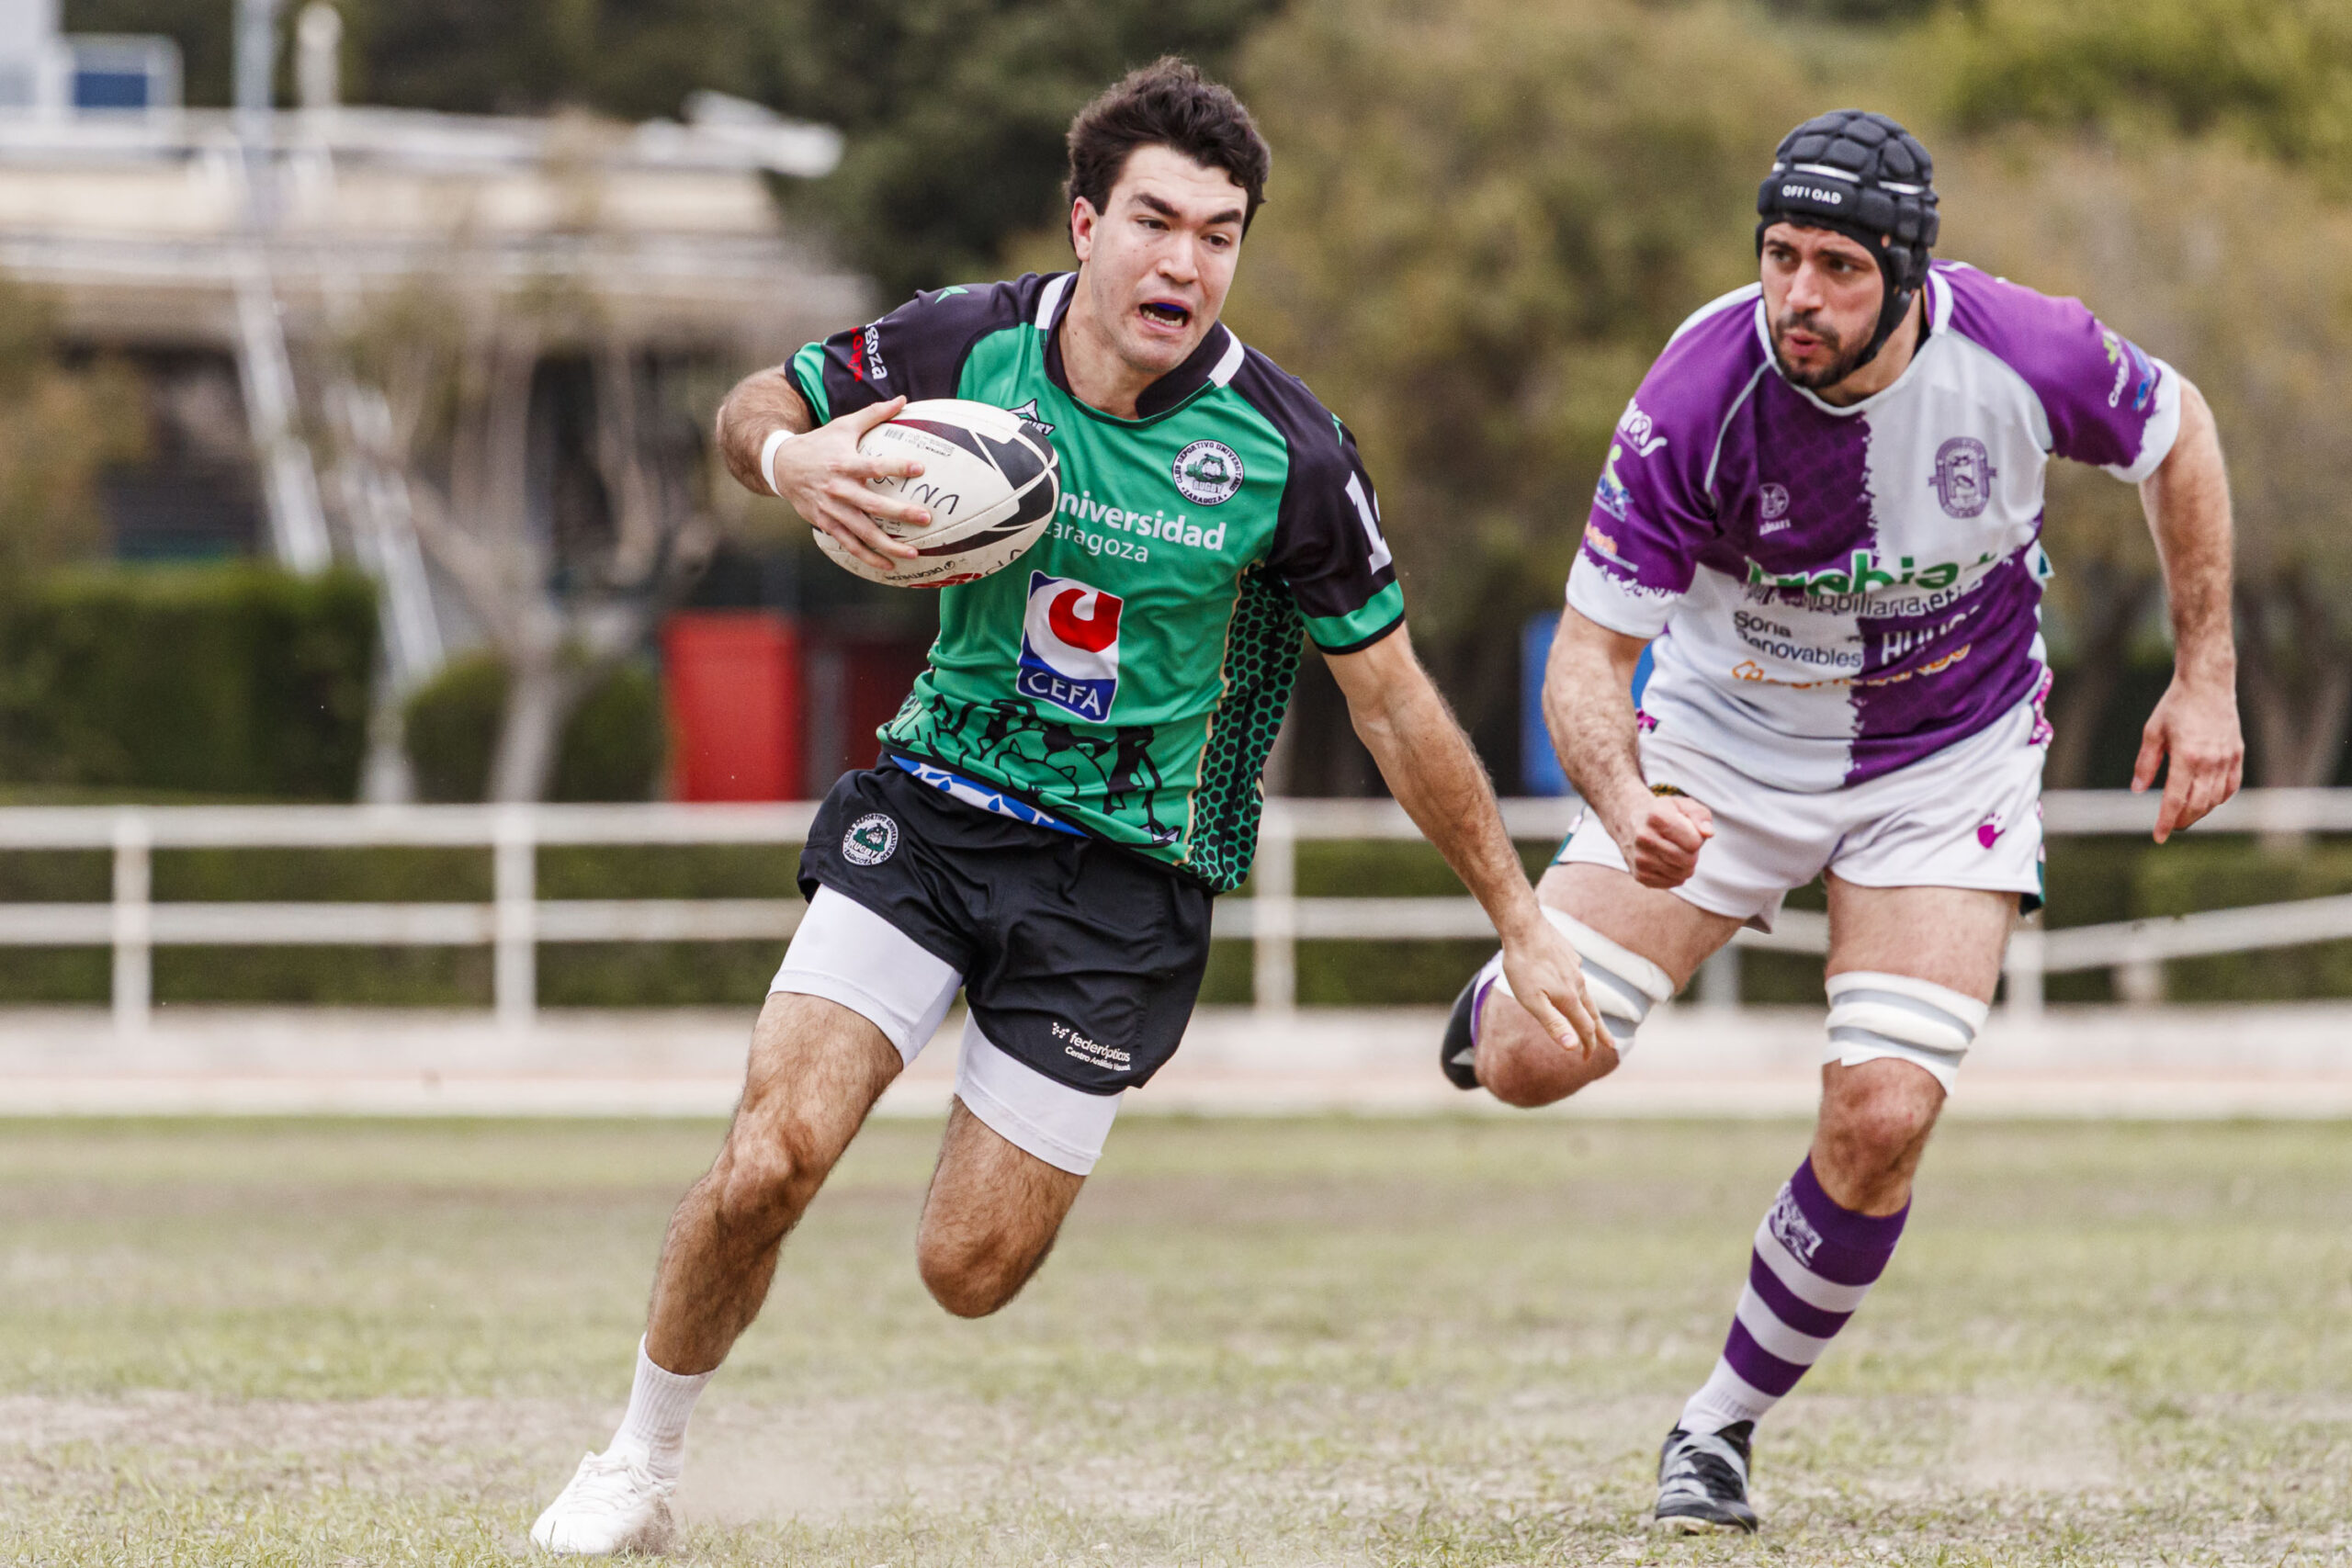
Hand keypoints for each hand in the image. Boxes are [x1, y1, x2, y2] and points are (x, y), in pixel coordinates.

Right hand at [768, 396, 930, 571]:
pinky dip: (868, 556)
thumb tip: (902, 399)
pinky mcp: (825, 523)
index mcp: (844, 463)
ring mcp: (831, 509)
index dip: (896, 467)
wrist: (781, 466)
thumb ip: (874, 414)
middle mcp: (837, 489)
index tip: (920, 468)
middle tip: (925, 518)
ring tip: (914, 552)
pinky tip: (889, 564)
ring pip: (862, 531)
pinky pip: (849, 544)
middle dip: (899, 513)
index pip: (873, 466)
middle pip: (872, 505)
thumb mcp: (843, 425)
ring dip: (887, 544)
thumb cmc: (819, 443)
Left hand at [1498, 912, 1601, 1057]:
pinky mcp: (1568, 955)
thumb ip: (1553, 1023)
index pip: (1585, 1028)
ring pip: (1585, 993)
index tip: (1586, 1059)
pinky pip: (1575, 976)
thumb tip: (1573, 1046)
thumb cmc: (1522, 965)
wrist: (1523, 927)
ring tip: (1590, 1017)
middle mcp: (1577, 983)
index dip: (1588, 1046)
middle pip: (1592, 1012)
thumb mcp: (1532, 1000)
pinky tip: (1570, 984)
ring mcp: (1574, 968)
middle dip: (1600, 1032)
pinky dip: (1577, 987)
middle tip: (1610, 1045)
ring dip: (1589, 1009)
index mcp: (1569, 998)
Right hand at [1608, 788, 1713, 887]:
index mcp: (1657, 817)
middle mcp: (1644, 838)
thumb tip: (1708, 833)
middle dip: (1692, 852)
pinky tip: (1666, 861)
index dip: (1697, 837)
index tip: (1687, 830)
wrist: (1629, 823)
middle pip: (1688, 860)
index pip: (1694, 842)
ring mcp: (1640, 859)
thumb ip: (1700, 815)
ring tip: (1673, 851)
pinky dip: (1676, 874)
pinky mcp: (1640, 875)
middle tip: (1682, 843)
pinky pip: (1673, 882)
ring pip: (1682, 874)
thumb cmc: (1664, 814)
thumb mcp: (1683, 805)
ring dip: (1685, 864)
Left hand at [2133, 673, 2243, 842]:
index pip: (2176, 799)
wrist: (2208, 684)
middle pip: (2197, 804)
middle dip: (2182, 820)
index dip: (2166, 821)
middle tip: (2170, 827)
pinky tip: (2207, 801)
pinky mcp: (2238, 754)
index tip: (2158, 836)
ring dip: (2200, 812)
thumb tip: (2137, 790)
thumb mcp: (2152, 732)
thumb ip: (2146, 764)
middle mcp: (2211, 761)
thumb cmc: (2176, 706)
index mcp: (2187, 757)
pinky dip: (2219, 799)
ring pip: (2216, 799)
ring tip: (2185, 816)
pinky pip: (2231, 786)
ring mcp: (2228, 758)